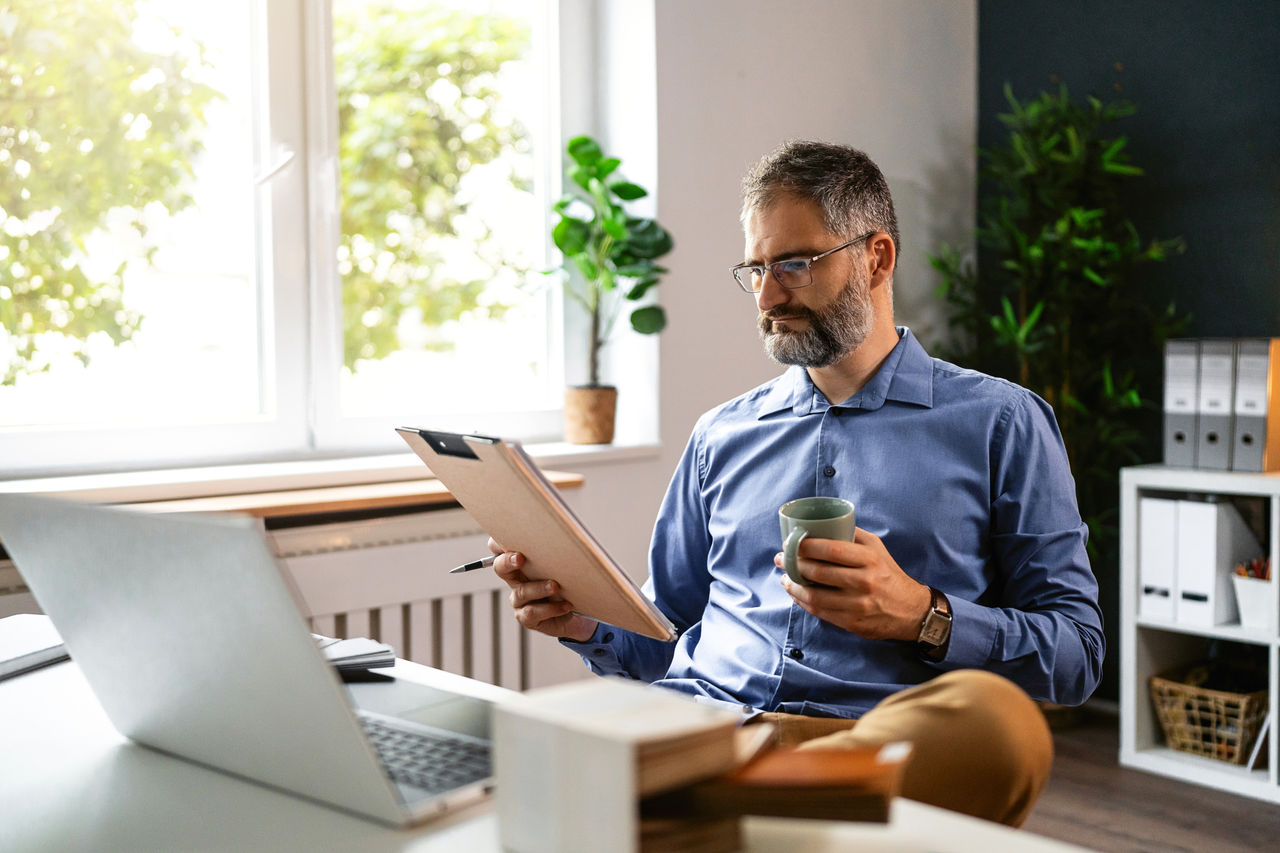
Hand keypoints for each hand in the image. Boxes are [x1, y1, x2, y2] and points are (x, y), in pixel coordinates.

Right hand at [488, 538, 597, 641]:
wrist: (578, 613)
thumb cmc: (569, 583)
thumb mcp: (562, 565)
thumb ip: (555, 552)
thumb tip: (565, 535)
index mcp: (520, 562)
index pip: (500, 549)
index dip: (498, 543)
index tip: (509, 536)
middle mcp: (516, 579)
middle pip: (500, 567)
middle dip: (508, 561)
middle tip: (520, 558)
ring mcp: (520, 599)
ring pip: (522, 592)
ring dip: (539, 588)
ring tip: (555, 586)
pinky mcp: (527, 617)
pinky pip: (532, 612)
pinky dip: (550, 608)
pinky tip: (566, 605)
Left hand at [776, 528, 931, 640]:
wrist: (911, 611)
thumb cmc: (888, 574)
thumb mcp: (877, 548)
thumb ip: (853, 535)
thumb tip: (822, 523)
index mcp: (870, 559)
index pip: (832, 550)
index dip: (806, 547)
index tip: (790, 543)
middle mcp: (864, 582)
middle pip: (819, 573)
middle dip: (793, 565)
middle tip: (781, 559)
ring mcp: (858, 605)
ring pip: (815, 596)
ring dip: (793, 586)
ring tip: (784, 578)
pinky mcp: (852, 622)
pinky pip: (820, 612)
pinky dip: (803, 602)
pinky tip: (796, 594)